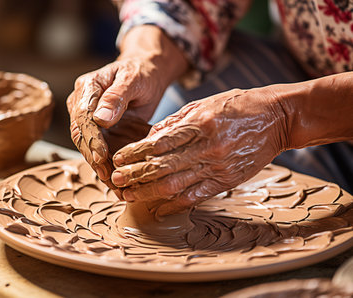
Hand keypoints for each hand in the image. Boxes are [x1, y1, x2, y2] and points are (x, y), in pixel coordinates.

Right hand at [67, 25, 187, 190]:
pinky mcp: (99, 130)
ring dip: (99, 165)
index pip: (83, 117)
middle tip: (108, 176)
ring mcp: (88, 119)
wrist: (147, 73)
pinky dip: (107, 164)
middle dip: (93, 157)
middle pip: (80, 135)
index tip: (101, 156)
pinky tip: (117, 179)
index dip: (91, 138)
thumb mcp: (133, 79)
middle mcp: (82, 104)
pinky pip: (99, 149)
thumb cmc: (142, 72)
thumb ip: (117, 97)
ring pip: (87, 146)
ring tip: (113, 183)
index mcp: (87, 88)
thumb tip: (100, 119)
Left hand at [111, 87, 287, 214]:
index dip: (135, 152)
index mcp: (199, 123)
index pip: (158, 142)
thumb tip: (148, 138)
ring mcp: (217, 167)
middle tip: (115, 179)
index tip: (119, 158)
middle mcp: (206, 147)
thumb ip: (175, 122)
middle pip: (162, 166)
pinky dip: (175, 204)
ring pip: (175, 185)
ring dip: (148, 192)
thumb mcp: (204, 104)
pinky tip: (158, 208)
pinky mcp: (227, 181)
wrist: (277, 119)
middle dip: (135, 174)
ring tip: (128, 195)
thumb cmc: (238, 106)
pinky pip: (196, 197)